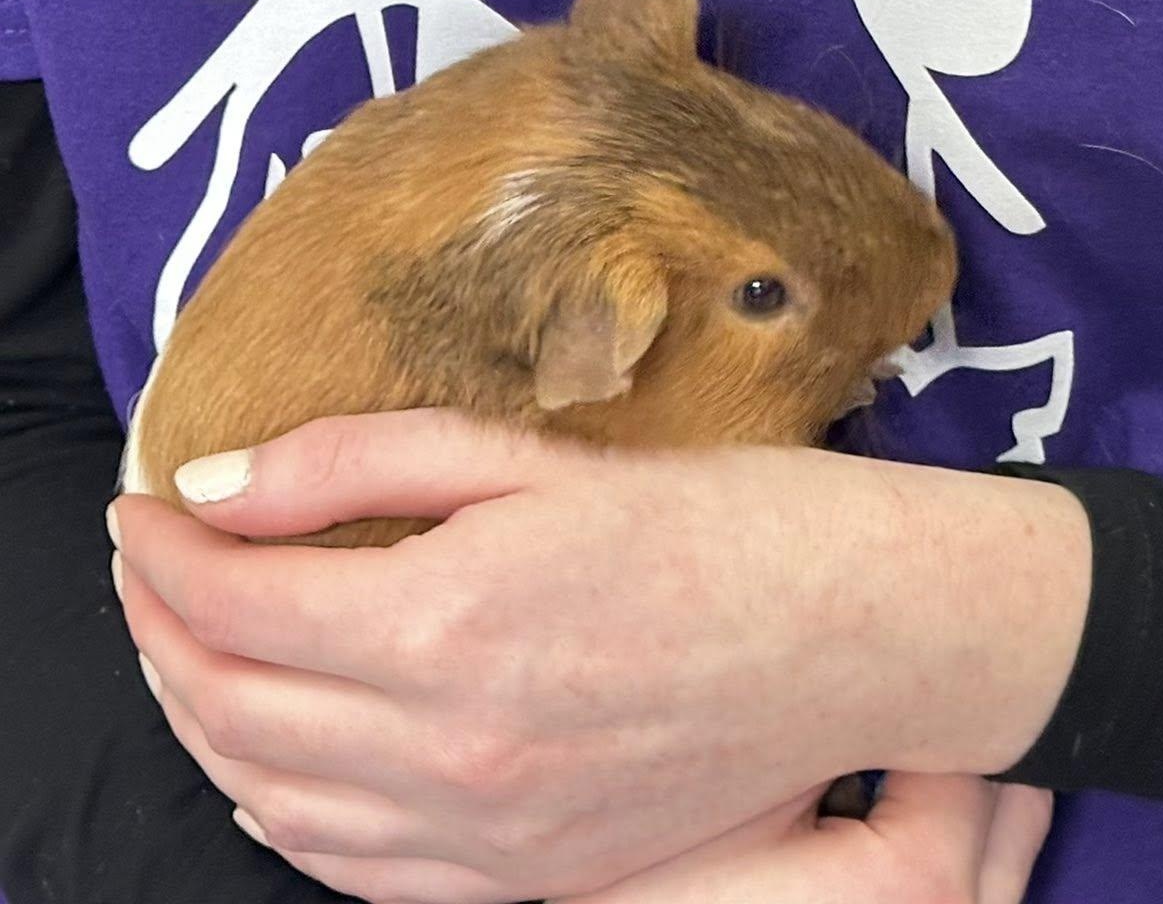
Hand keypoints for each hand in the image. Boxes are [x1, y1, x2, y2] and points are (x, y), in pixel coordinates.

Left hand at [111, 409, 1087, 902]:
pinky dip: (282, 813)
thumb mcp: (537, 457)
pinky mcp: (532, 878)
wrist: (860, 630)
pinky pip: (354, 871)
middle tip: (153, 560)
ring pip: (272, 798)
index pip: (233, 599)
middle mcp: (450, 754)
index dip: (163, 546)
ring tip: (194, 642)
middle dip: (161, 626)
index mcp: (447, 627)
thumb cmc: (721, 520)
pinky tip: (275, 763)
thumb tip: (217, 484)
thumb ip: (361, 464)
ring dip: (205, 716)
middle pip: (229, 704)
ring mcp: (488, 837)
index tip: (144, 498)